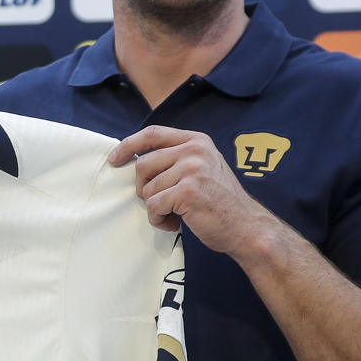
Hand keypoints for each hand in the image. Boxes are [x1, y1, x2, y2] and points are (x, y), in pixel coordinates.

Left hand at [111, 125, 279, 257]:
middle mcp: (194, 151)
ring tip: (176, 214)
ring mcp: (192, 170)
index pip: (152, 134)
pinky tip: (177, 223)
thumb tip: (135, 159)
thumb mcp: (203, 167)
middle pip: (142, 165)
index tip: (114, 158)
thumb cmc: (221, 202)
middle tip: (163, 202)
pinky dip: (159, 220)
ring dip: (156, 208)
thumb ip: (177, 158)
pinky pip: (153, 206)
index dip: (128, 145)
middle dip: (144, 188)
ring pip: (147, 189)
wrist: (247, 227)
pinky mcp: (187, 192)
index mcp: (197, 141)